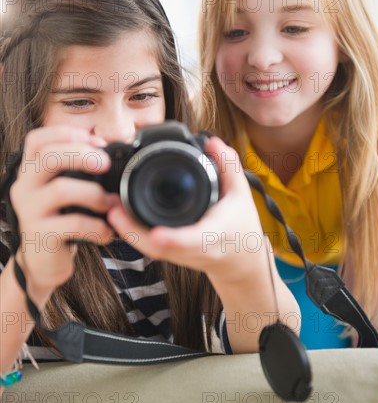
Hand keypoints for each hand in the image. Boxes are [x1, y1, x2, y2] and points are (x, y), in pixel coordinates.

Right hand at [9, 126, 115, 306]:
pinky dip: (97, 226)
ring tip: (111, 204)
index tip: (97, 142)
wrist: (44, 262)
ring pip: (61, 190)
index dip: (66, 134)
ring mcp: (29, 212)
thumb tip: (115, 151)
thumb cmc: (61, 220)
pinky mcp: (40, 236)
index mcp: (31, 171)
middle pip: (47, 157)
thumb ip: (80, 170)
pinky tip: (107, 232)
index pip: (36, 139)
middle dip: (81, 154)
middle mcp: (25, 187)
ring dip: (95, 193)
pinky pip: (72, 224)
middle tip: (106, 164)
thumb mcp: (66, 190)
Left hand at [107, 137, 269, 280]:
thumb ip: (228, 166)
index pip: (194, 240)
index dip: (175, 239)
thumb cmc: (241, 225)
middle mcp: (195, 249)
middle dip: (135, 233)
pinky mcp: (171, 256)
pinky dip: (132, 234)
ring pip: (150, 251)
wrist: (239, 259)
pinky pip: (148, 248)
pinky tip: (119, 217)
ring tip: (111, 210)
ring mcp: (181, 256)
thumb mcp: (241, 193)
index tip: (157, 235)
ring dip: (128, 232)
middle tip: (114, 211)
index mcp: (215, 235)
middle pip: (161, 249)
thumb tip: (212, 142)